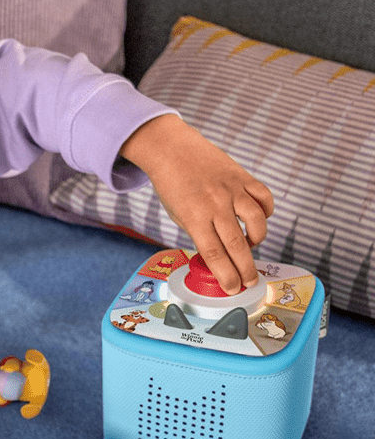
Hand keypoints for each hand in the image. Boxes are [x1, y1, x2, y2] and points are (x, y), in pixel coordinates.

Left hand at [120, 114, 273, 293]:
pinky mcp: (243, 176)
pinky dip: (266, 213)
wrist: (173, 149)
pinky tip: (258, 220)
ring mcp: (232, 189)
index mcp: (194, 217)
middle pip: (237, 244)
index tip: (233, 288)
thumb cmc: (173, 186)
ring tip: (250, 246)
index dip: (226, 275)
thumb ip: (199, 233)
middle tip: (250, 282)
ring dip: (257, 239)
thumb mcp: (178, 216)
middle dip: (246, 269)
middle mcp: (215, 204)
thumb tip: (220, 255)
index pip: (214, 253)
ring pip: (257, 221)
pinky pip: (264, 198)